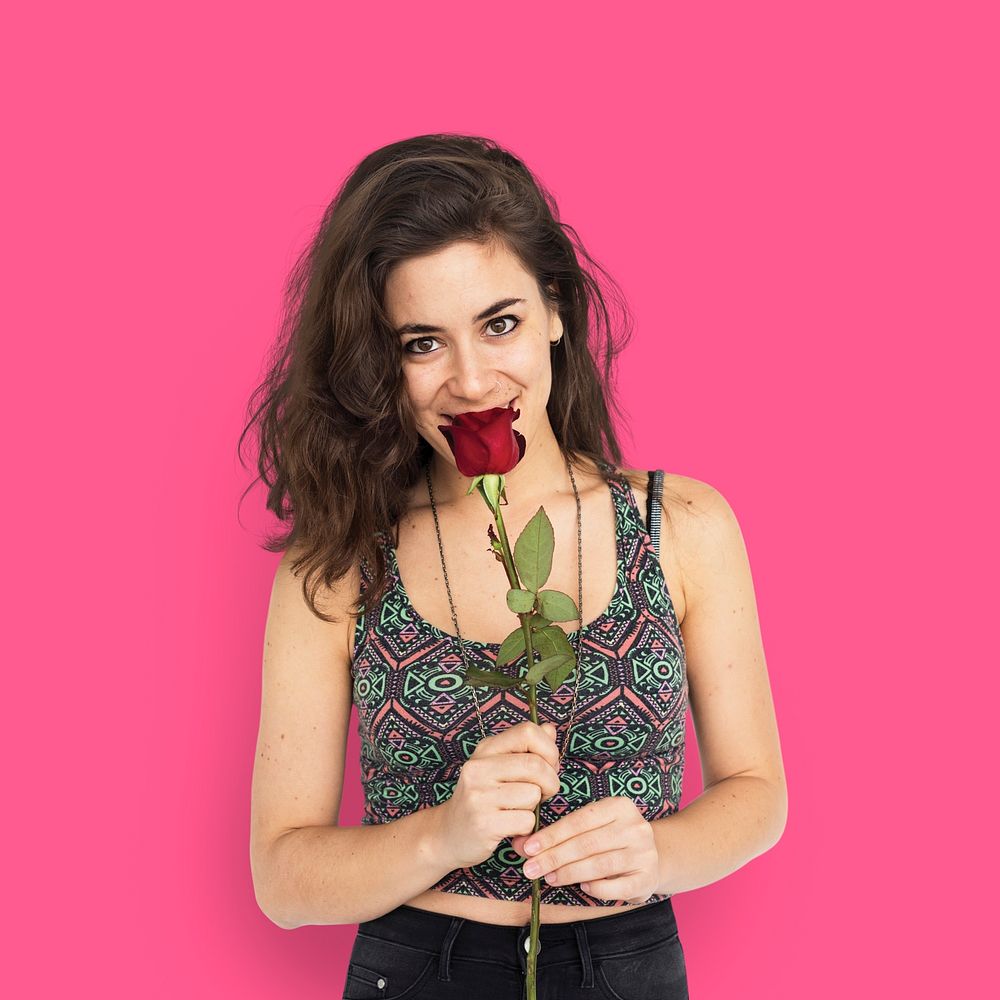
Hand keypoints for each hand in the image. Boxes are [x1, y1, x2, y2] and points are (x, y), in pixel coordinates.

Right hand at [436, 721, 559, 869]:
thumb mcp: (499, 767)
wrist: (447, 834)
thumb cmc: (482, 798)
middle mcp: (478, 768)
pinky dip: (527, 827)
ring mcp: (478, 795)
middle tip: (543, 793)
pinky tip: (511, 826)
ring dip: (535, 807)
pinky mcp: (483, 823)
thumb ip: (526, 748)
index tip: (548, 766)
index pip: (527, 732)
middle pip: (535, 765)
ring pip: (533, 794)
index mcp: (486, 749)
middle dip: (550, 782)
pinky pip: (526, 821)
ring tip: (518, 810)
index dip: (548, 749)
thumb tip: (549, 729)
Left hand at [510, 797, 659, 903]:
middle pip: (587, 844)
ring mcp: (644, 853)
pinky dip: (595, 888)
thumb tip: (520, 844)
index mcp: (619, 806)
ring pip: (599, 865)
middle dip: (554, 857)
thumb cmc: (611, 840)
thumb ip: (558, 834)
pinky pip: (616, 887)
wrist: (652, 857)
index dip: (551, 835)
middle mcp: (635, 827)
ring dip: (569, 873)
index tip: (528, 848)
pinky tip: (581, 887)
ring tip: (548, 877)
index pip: (579, 821)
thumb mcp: (590, 828)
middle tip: (530, 868)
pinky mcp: (647, 878)